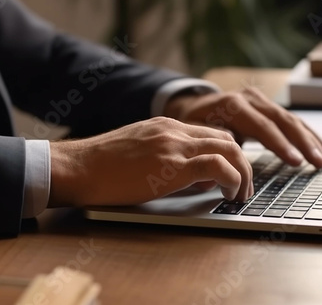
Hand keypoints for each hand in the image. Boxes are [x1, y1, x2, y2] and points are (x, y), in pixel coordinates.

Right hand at [48, 117, 252, 207]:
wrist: (77, 167)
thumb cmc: (102, 166)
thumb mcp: (141, 153)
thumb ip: (171, 159)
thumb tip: (200, 178)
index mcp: (167, 126)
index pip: (213, 134)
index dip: (229, 155)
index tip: (233, 175)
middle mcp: (174, 130)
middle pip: (228, 140)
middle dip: (244, 164)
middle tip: (244, 188)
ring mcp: (173, 145)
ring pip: (230, 149)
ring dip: (244, 174)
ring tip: (241, 195)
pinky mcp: (170, 166)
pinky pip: (217, 166)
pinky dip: (232, 179)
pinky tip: (230, 194)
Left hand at [164, 87, 321, 167]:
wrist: (192, 105)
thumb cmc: (193, 123)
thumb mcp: (195, 134)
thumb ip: (212, 146)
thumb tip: (225, 164)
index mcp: (233, 106)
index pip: (262, 126)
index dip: (280, 145)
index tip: (296, 161)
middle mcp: (249, 99)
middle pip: (282, 121)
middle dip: (303, 143)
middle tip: (318, 162)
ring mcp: (260, 100)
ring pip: (290, 119)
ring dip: (310, 139)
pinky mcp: (266, 105)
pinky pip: (290, 119)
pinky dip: (306, 133)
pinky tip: (321, 145)